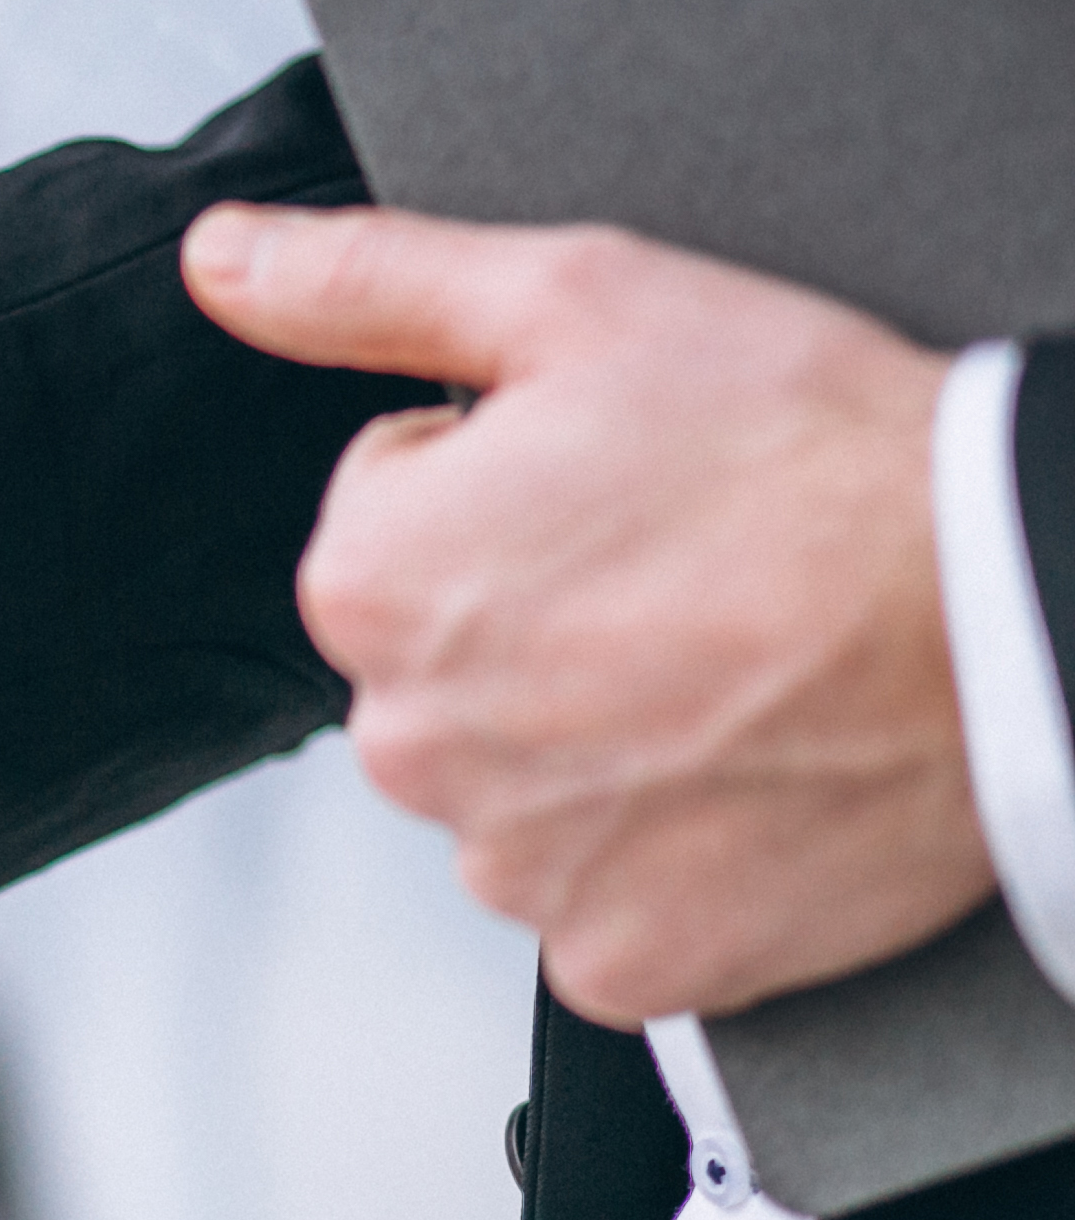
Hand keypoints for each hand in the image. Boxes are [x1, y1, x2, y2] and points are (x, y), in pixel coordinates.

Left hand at [187, 205, 977, 1025]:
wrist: (1006, 606)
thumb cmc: (814, 451)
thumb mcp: (579, 300)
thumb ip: (367, 285)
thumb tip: (223, 261)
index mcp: (367, 587)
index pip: (388, 523)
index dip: (507, 485)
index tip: (615, 484)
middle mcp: (408, 743)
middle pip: (442, 665)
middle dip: (536, 618)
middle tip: (685, 574)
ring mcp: (512, 866)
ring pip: (521, 785)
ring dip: (599, 737)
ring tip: (728, 668)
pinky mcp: (615, 958)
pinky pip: (604, 899)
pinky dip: (667, 850)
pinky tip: (744, 773)